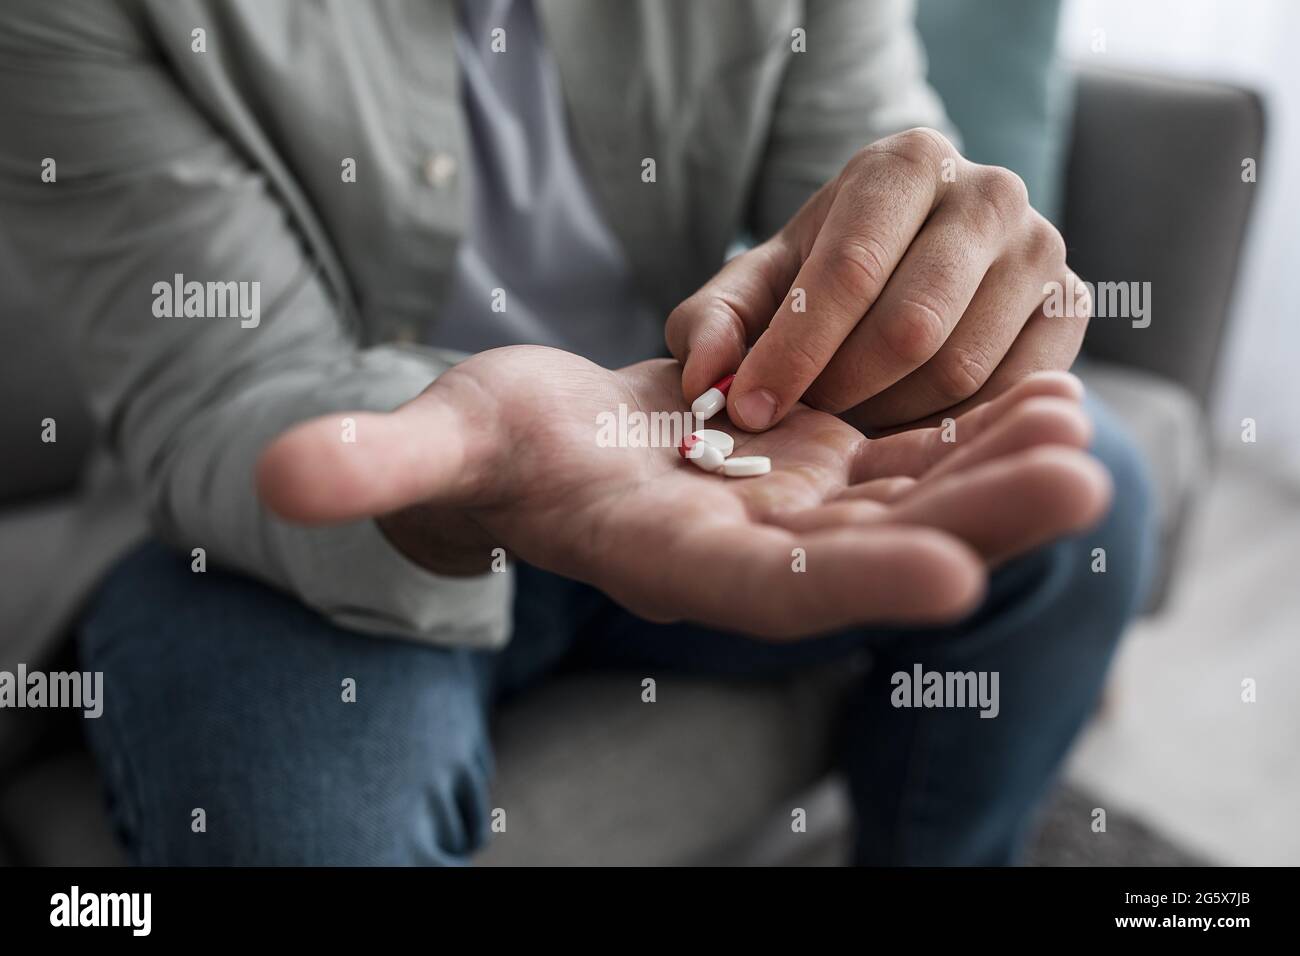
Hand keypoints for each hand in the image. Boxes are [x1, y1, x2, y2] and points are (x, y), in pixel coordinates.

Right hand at [256, 346, 1108, 638]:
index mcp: (669, 559)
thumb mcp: (450, 439)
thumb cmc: (504, 447)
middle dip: (976, 518)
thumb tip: (283, 478)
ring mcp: (799, 507)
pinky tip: (1045, 389)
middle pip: (874, 549)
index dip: (855, 587)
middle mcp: (752, 549)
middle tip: (1081, 477)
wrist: (563, 441)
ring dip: (998, 470)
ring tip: (1079, 421)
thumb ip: (386, 465)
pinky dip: (976, 432)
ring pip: (912, 500)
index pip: (768, 592)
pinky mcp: (824, 463)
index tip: (955, 576)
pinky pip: (912, 453)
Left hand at [666, 127, 1089, 433]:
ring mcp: (1044, 247)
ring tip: (850, 418)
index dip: (794, 351)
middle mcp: (990, 191)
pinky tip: (904, 426)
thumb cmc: (822, 279)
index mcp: (906, 163)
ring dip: (891, 415)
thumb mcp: (757, 287)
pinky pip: (1008, 397)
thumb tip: (705, 377)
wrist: (912, 268)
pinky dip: (947, 427)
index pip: (850, 269)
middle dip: (842, 390)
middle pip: (911, 328)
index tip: (749, 411)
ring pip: (961, 370)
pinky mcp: (1071, 307)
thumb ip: (715, 324)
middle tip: (803, 421)